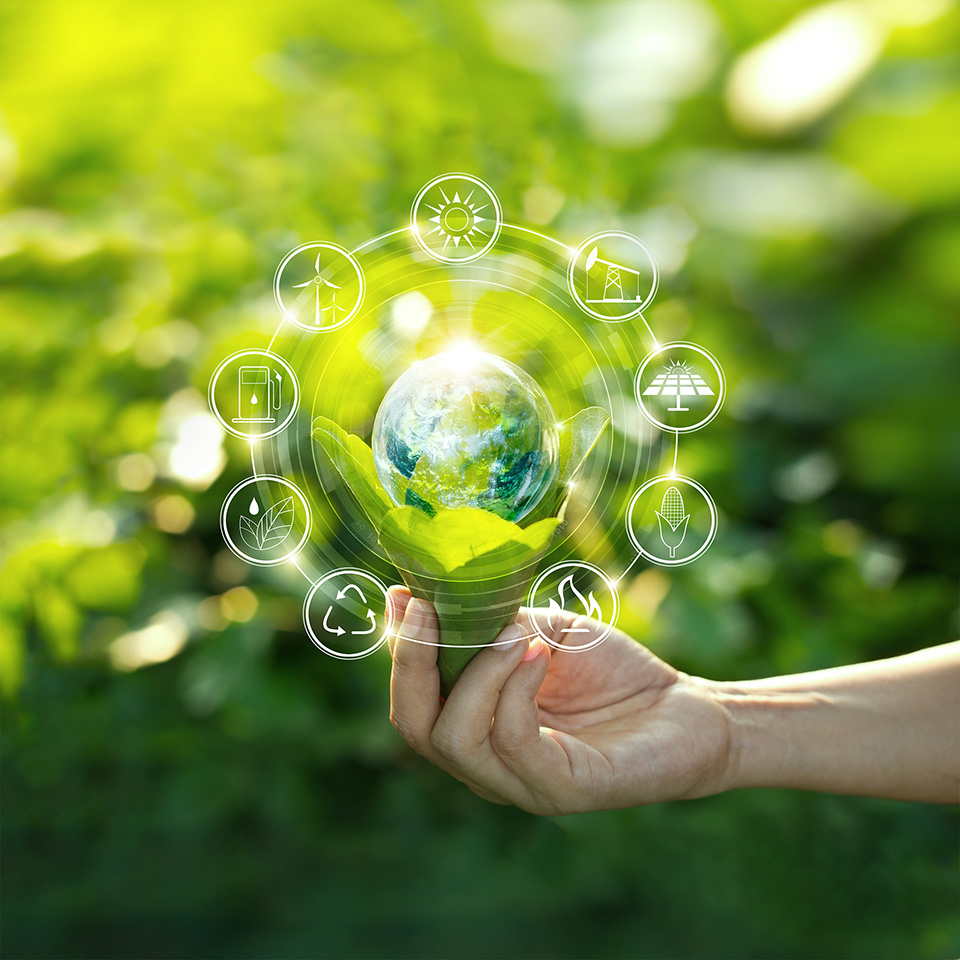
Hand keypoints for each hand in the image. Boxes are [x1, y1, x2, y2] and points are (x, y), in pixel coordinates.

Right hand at [386, 586, 732, 814]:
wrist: (685, 709)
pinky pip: (515, 742)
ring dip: (475, 672)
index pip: (412, 698)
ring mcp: (519, 782)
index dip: (399, 647)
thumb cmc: (610, 671)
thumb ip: (488, 625)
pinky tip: (537, 654)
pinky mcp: (562, 789)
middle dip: (413, 662)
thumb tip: (429, 596)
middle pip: (415, 725)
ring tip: (509, 634)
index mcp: (473, 723)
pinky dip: (515, 689)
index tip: (403, 594)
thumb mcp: (539, 632)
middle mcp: (485, 761)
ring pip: (455, 738)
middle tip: (429, 610)